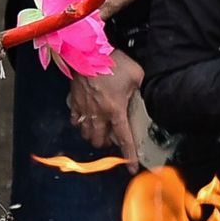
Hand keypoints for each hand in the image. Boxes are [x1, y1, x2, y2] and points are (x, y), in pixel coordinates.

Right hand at [67, 48, 144, 166]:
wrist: (89, 53)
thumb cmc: (114, 63)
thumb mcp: (137, 75)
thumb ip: (140, 89)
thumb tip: (144, 95)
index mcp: (116, 110)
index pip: (124, 138)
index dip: (128, 155)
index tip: (130, 167)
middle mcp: (99, 114)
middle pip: (100, 141)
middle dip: (107, 144)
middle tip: (113, 138)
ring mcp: (84, 109)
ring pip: (86, 133)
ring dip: (93, 135)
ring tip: (100, 130)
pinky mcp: (74, 101)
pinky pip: (75, 120)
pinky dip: (80, 123)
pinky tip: (85, 119)